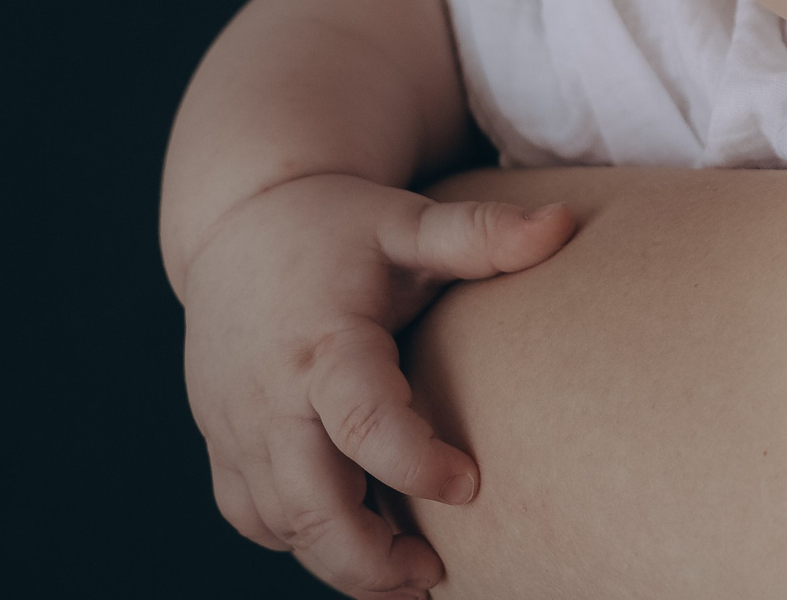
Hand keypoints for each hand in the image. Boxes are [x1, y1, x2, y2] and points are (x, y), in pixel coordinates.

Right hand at [179, 173, 575, 597]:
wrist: (238, 221)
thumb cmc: (338, 226)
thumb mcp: (409, 221)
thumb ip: (482, 232)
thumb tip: (564, 223)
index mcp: (323, 342)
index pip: (360, 420)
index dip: (414, 463)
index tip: (471, 485)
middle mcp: (269, 395)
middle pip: (308, 503)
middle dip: (369, 557)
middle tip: (436, 572)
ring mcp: (236, 425)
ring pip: (279, 523)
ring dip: (339, 560)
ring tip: (409, 572)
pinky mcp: (223, 443)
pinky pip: (252, 516)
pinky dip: (300, 539)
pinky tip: (353, 542)